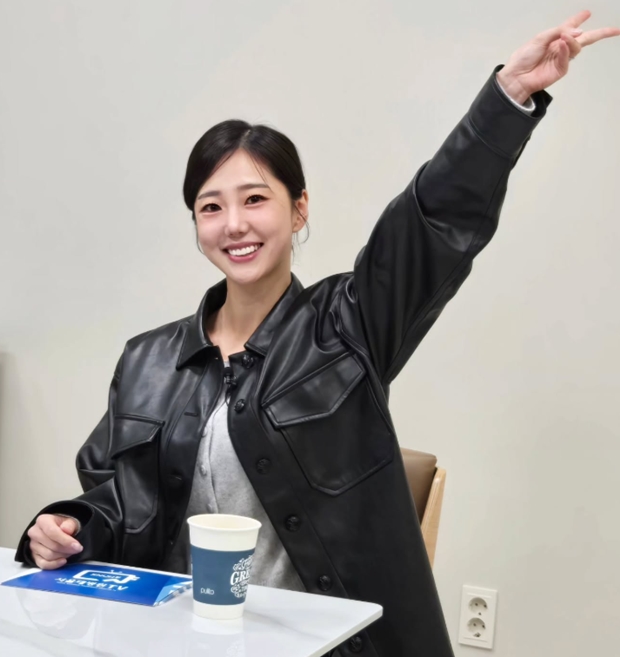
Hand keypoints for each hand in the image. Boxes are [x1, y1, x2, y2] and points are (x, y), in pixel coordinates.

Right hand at [27, 514, 82, 569]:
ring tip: (71, 552)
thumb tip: (66, 530)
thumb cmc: (64, 525)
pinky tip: (63, 561)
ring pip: (48, 555)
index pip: (52, 532)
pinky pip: (42, 564)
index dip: (65, 540)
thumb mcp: (69, 521)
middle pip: (51, 545)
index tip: (77, 546)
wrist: (58, 529)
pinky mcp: (33, 556)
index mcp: (42, 521)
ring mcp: (32, 545)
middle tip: (77, 549)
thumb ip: (69, 525)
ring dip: (62, 555)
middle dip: (67, 549)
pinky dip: (54, 564)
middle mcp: (34, 533)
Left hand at [497, 10, 619, 103]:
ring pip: (577, 46)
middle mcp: (561, 47)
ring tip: (563, 37)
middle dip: (601, 33)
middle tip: (615, 30)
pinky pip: (568, 56)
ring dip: (573, 40)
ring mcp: (562, 59)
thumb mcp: (540, 38)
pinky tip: (561, 45)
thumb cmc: (524, 57)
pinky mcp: (561, 69)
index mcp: (554, 37)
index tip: (587, 13)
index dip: (579, 19)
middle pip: (585, 38)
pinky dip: (566, 49)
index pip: (570, 27)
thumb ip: (559, 32)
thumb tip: (580, 32)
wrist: (516, 76)